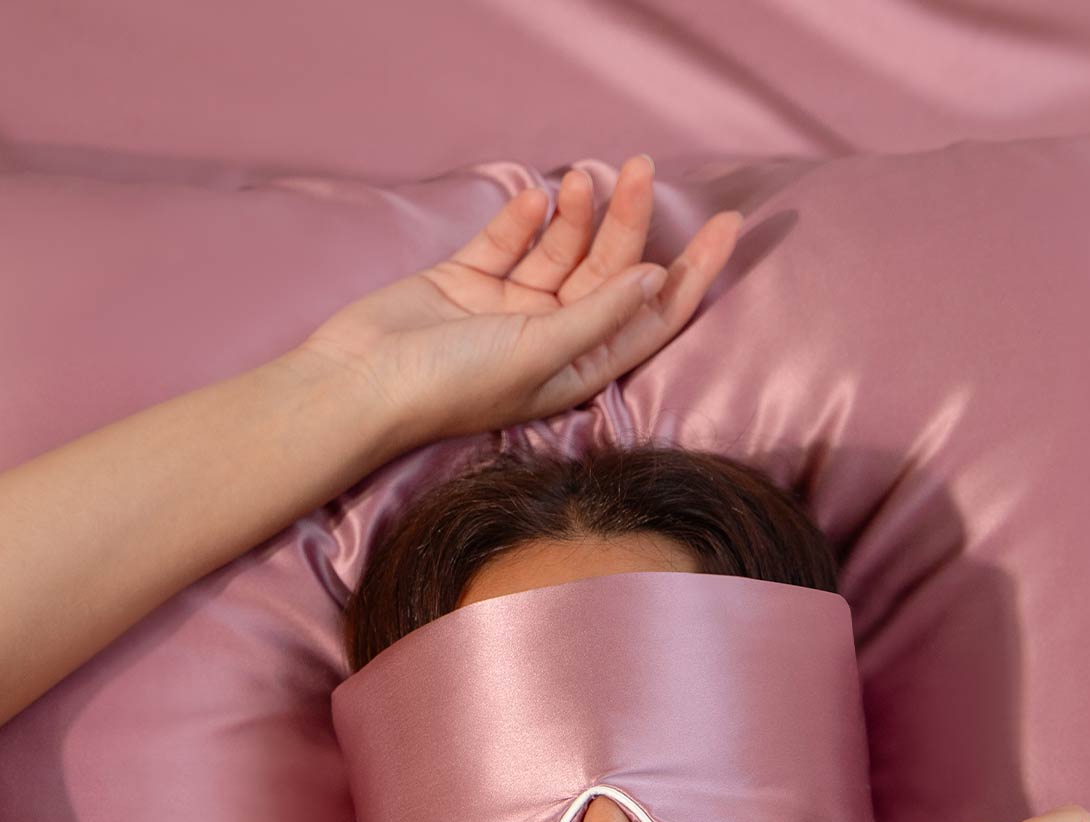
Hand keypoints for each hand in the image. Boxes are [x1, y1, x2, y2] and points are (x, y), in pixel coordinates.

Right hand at [290, 154, 741, 448]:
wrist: (362, 382)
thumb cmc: (452, 385)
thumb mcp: (539, 354)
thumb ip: (599, 316)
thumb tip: (655, 279)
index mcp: (578, 368)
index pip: (651, 317)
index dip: (692, 274)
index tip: (728, 226)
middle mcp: (550, 339)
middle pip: (609, 272)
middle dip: (630, 223)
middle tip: (643, 168)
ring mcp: (508, 310)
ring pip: (561, 251)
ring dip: (577, 213)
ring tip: (586, 177)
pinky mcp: (468, 281)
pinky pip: (510, 241)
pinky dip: (525, 218)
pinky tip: (534, 194)